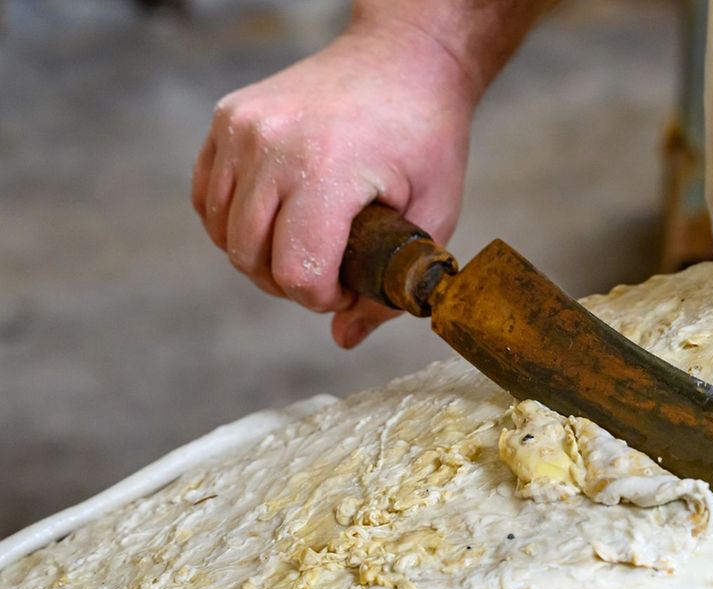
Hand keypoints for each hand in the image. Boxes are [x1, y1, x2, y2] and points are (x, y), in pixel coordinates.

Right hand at [192, 21, 480, 347]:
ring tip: (307, 244)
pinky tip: (276, 223)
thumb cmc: (427, 136)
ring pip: (224, 232)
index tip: (349, 283)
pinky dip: (234, 224)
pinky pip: (208, 197)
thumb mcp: (435, 215)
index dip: (322, 297)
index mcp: (328, 170)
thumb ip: (393, 285)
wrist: (404, 59)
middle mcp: (272, 145)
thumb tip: (344, 337)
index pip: (296, 272)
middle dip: (290, 282)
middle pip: (252, 258)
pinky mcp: (227, 118)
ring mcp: (242, 127)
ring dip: (260, 257)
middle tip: (331, 270)